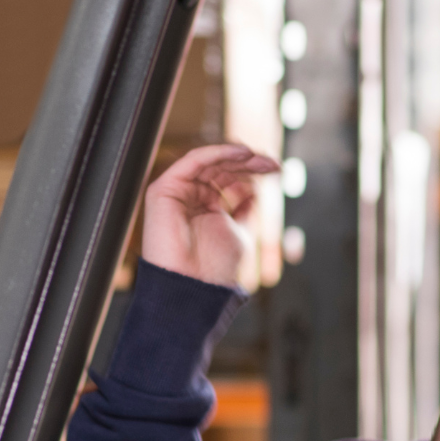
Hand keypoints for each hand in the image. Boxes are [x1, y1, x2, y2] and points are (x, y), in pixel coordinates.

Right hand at [140, 144, 278, 287]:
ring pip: (209, 162)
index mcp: (205, 208)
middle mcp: (189, 198)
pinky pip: (194, 161)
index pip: (229, 179)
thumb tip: (255, 188)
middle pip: (220, 168)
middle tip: (272, 162)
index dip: (252, 171)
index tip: (276, 169)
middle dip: (248, 162)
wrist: (194, 288)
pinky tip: (243, 153)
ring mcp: (176, 192)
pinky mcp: (164, 189)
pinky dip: (218, 152)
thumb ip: (245, 209)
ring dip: (237, 155)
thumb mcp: (240, 233)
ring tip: (260, 157)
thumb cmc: (213, 270)